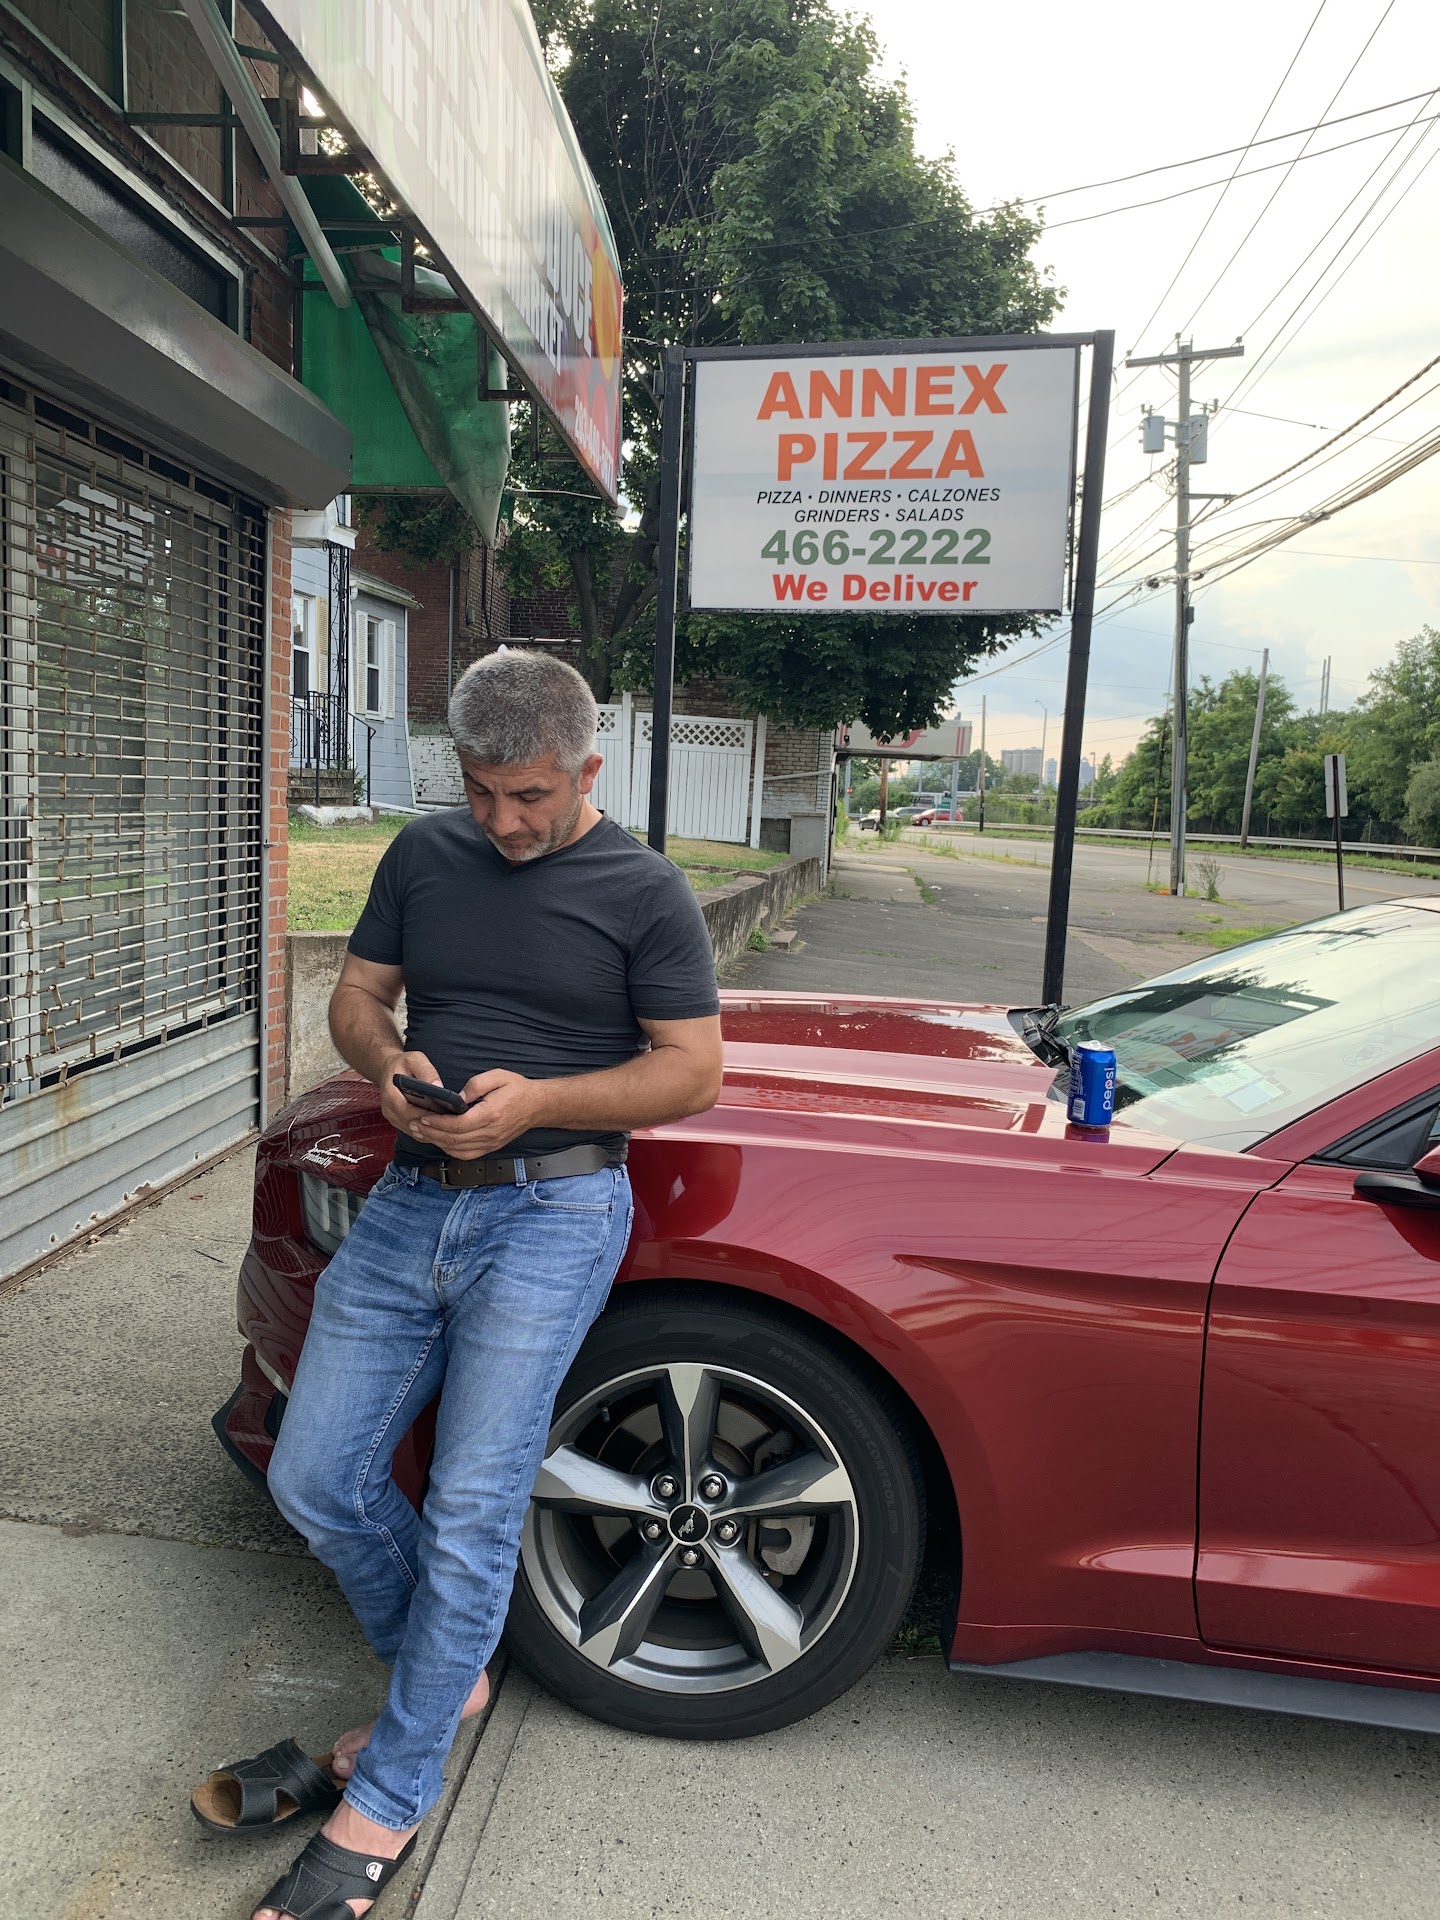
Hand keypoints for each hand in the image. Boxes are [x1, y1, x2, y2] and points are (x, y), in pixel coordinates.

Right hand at [377, 1050, 447, 1138]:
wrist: (390, 1070)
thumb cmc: (403, 1064)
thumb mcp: (415, 1060)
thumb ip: (426, 1071)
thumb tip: (438, 1086)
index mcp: (390, 1094)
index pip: (407, 1112)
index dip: (426, 1116)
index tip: (443, 1115)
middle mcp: (389, 1109)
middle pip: (412, 1124)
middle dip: (431, 1124)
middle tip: (451, 1122)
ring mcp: (393, 1118)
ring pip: (413, 1131)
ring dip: (430, 1130)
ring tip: (448, 1125)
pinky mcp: (399, 1122)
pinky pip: (414, 1132)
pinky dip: (427, 1131)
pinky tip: (440, 1127)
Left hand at [410, 1069, 546, 1159]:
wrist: (538, 1105)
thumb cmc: (518, 1089)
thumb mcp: (498, 1076)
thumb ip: (475, 1085)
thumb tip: (456, 1097)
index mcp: (491, 1114)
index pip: (458, 1125)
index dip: (437, 1123)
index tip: (423, 1117)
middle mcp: (490, 1133)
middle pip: (454, 1140)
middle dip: (431, 1133)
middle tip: (414, 1126)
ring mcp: (491, 1143)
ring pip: (458, 1150)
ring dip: (437, 1143)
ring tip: (422, 1134)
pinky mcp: (491, 1147)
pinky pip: (467, 1154)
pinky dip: (450, 1150)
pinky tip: (440, 1142)